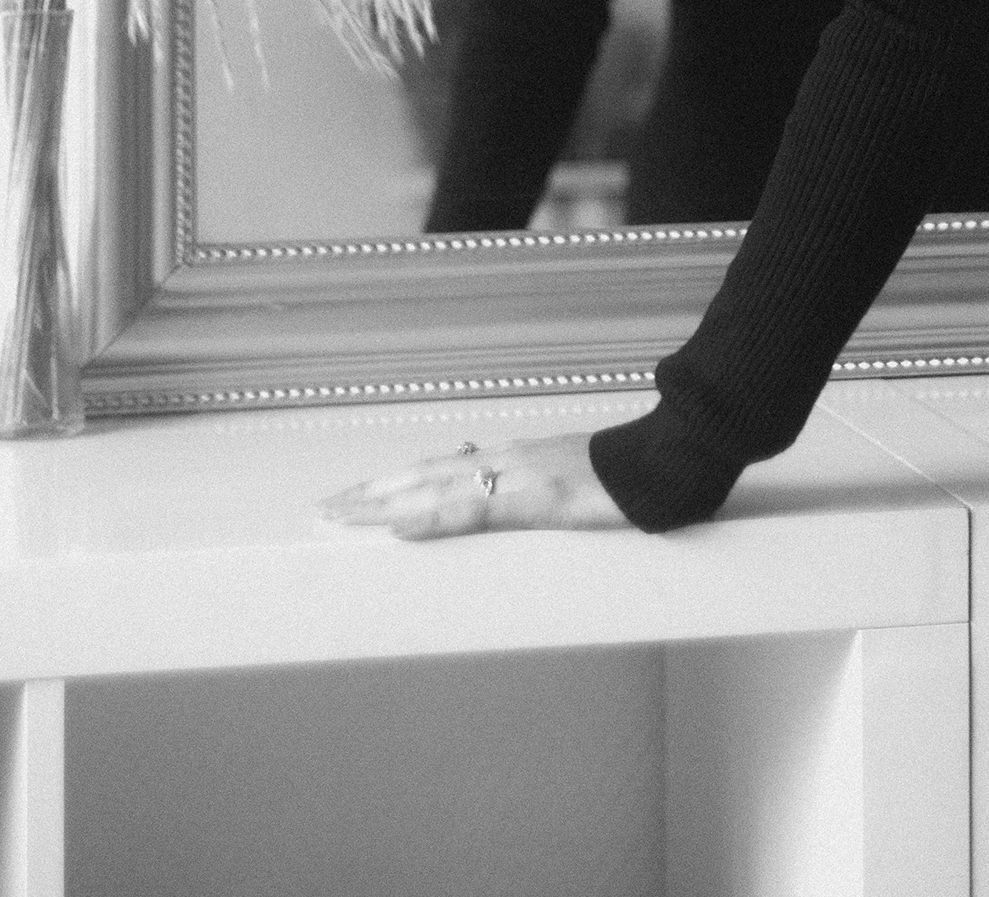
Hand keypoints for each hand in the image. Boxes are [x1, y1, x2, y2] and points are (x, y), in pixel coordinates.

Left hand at [319, 430, 627, 539]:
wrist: (666, 460)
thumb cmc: (624, 476)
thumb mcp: (568, 483)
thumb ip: (529, 488)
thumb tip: (494, 492)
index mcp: (511, 460)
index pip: (437, 471)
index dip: (392, 485)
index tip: (352, 498)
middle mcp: (505, 460)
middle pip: (422, 476)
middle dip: (370, 494)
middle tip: (322, 510)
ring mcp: (517, 476)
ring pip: (433, 488)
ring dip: (383, 504)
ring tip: (340, 517)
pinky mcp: (534, 499)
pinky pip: (472, 510)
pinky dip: (431, 518)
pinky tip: (401, 528)